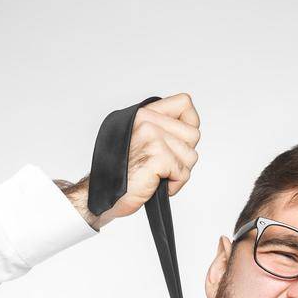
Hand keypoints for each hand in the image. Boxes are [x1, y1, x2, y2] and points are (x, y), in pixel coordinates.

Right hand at [65, 93, 201, 230]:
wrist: (104, 194)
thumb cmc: (122, 172)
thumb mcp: (140, 140)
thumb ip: (162, 129)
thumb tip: (191, 129)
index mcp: (144, 114)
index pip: (184, 103)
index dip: (190, 123)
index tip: (180, 140)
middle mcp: (147, 121)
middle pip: (193, 134)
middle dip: (184, 155)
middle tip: (164, 165)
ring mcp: (152, 137)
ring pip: (191, 156)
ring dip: (178, 172)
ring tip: (158, 175)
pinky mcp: (157, 156)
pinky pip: (183, 173)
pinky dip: (174, 185)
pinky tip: (156, 184)